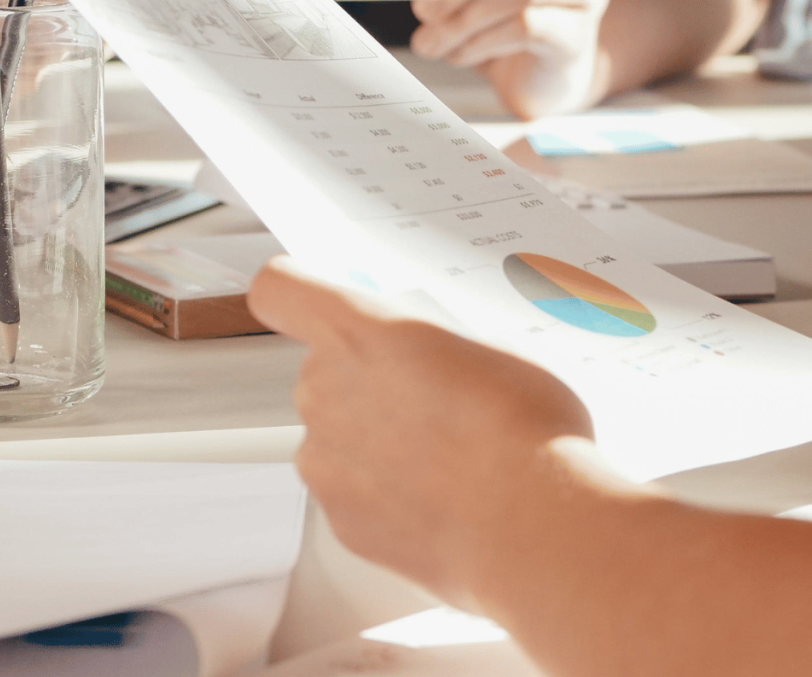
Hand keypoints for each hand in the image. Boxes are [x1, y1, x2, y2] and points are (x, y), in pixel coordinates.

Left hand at [247, 257, 596, 607]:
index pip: (280, 289)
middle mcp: (323, 391)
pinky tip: (441, 499)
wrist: (531, 521)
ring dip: (377, 441)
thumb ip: (432, 343)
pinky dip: (387, 495)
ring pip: (338, 437)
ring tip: (447, 458)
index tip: (318, 303)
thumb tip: (432, 354)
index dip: (296, 294)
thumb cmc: (521, 428)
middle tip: (432, 398)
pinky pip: (354, 493)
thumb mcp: (489, 345)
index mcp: (355, 332)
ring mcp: (324, 460)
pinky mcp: (339, 520)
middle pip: (324, 371)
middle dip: (368, 381)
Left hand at [410, 0, 610, 118]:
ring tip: (432, 44)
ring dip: (462, 23)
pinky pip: (524, 27)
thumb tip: (424, 2)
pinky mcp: (573, 37)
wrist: (536, 86)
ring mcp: (578, 1)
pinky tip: (459, 55)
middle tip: (423, 14)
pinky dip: (482, 42)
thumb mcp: (473, 5)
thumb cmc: (504, 40)